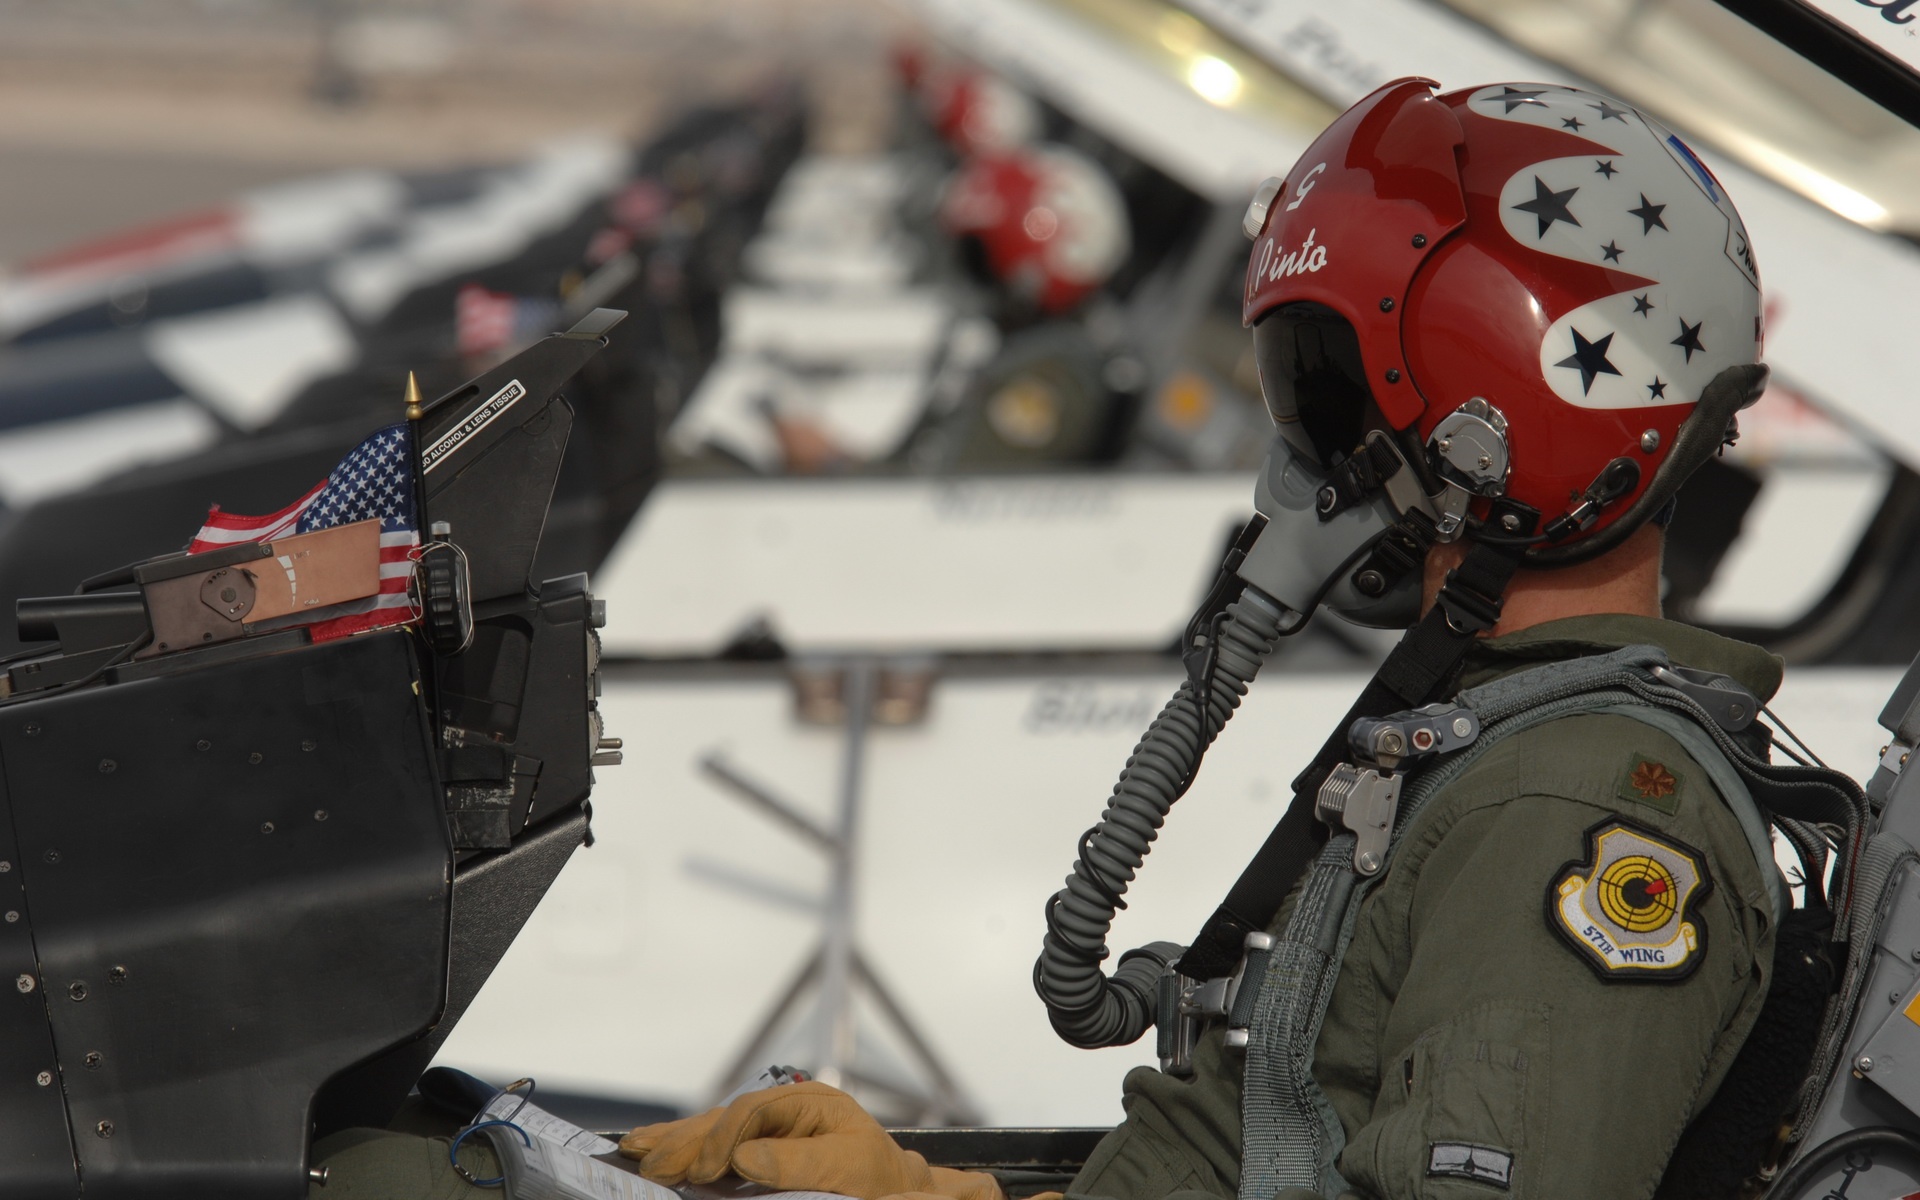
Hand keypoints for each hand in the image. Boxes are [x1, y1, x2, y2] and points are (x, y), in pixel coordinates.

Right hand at [619, 1082, 1000, 1199]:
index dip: (722, 1139)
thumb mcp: (846, 1167)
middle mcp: (787, 1107)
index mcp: (809, 1102)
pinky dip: (690, 1146)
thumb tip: (744, 1155)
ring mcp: (774, 1125)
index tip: (704, 1170)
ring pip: (716, 1126)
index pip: (752, 1111)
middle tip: (649, 1162)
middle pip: (725, 1116)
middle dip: (686, 1139)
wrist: (898, 1190)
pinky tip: (663, 1150)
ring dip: (678, 1140)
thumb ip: (797, 1160)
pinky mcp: (764, 1145)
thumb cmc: (879, 1180)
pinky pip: (720, 1140)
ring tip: (638, 1149)